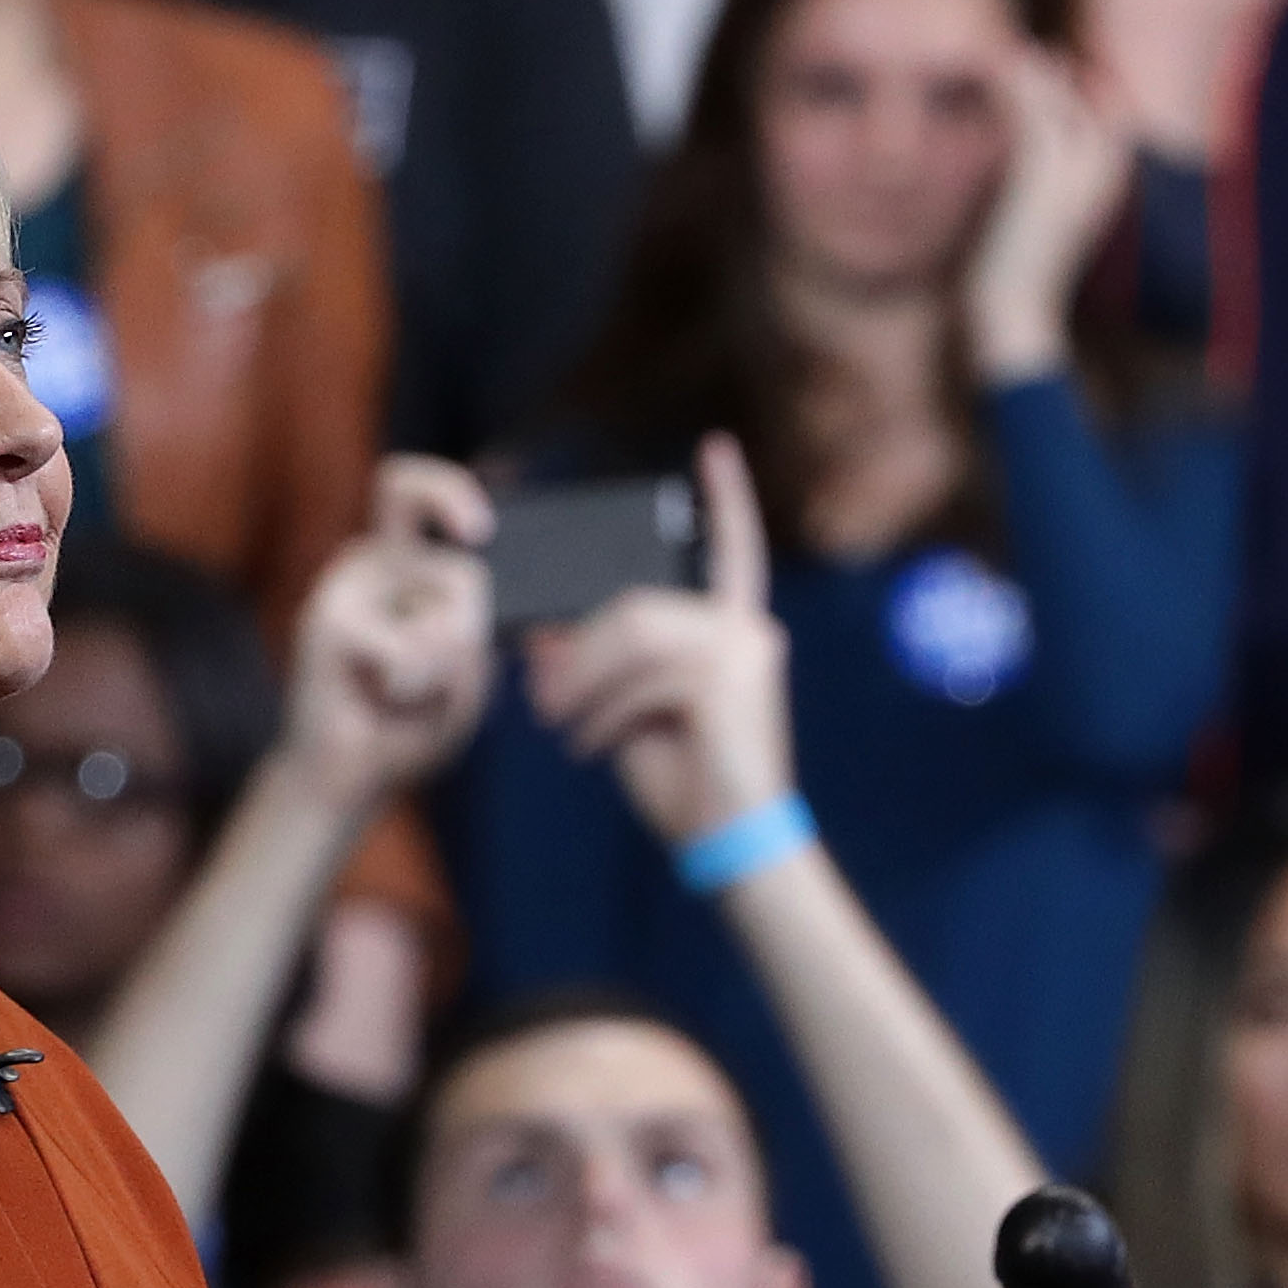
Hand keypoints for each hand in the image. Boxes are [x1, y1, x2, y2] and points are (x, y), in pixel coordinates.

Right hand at [282, 455, 495, 803]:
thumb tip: (474, 572)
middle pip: (462, 571)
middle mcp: (364, 566)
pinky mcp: (326, 623)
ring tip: (398, 695)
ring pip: (446, 617)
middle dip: (472, 640)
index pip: (407, 488)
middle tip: (434, 679)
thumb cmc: (403, 725)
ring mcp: (340, 590)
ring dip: (441, 675)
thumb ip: (473, 621)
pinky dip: (414, 691)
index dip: (449, 492)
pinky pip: (411, 652)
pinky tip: (377, 702)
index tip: (481, 533)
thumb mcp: (463, 669)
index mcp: (394, 564)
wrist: (343, 780)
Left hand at [526, 434, 791, 844]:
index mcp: (733, 628)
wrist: (728, 841)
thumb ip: (598, 665)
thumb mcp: (626, 710)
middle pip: (638, 607)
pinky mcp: (729, 684)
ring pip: (634, 637)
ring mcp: (745, 653)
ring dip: (580, 684)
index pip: (733, 550)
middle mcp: (749, 630)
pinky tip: (588, 747)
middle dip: (577, 652)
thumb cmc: (681, 778)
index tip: (715, 446)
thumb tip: (545, 636)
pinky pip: (643, 679)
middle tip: (539, 699)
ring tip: (558, 725)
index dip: (725, 499)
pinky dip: (601, 715)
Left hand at [966, 47, 1132, 383]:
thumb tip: (1018, 175)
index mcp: (1107, 184)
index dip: (1081, 92)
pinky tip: (990, 69)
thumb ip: (1036, 191)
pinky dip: (1013, 86)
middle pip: (1086, 102)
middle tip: (1019, 55)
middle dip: (1053, 76)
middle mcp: (1102, 172)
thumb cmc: (1014, 277)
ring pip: (1059, 101)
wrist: (1011, 314)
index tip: (1049, 74)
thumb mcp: (1032, 225)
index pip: (1109, 118)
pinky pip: (1032, 113)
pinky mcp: (1042, 174)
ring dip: (1029, 73)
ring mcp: (1077, 172)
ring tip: (998, 53)